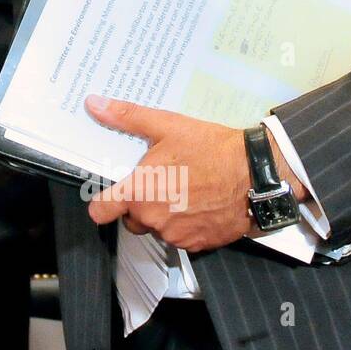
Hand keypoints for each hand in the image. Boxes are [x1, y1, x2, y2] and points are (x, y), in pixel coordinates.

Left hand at [83, 95, 304, 252]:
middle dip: (139, 205)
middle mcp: (153, 219)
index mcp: (139, 193)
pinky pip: (181, 238)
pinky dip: (186, 226)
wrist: (256, 175)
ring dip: (163, 216)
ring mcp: (176, 235)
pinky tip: (199, 205)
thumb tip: (94, 104)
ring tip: (183, 192)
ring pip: (157, 229)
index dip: (101, 204)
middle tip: (159, 184)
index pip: (101, 211)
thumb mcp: (166, 126)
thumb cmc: (211, 150)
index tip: (107, 198)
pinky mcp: (198, 245)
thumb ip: (126, 117)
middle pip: (131, 220)